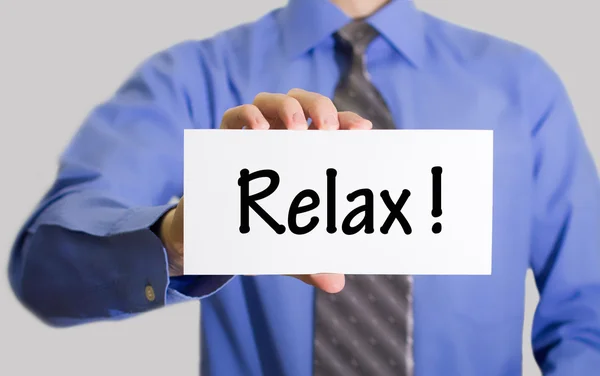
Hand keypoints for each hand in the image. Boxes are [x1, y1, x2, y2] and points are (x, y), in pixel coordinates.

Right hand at [160, 89, 371, 292]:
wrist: (212, 234)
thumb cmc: (259, 232)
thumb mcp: (287, 249)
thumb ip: (311, 263)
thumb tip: (336, 284)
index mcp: (306, 154)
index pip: (333, 127)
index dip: (348, 122)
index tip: (362, 130)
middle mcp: (281, 139)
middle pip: (305, 103)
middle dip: (321, 107)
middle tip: (328, 129)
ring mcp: (253, 136)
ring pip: (271, 100)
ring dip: (288, 106)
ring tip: (297, 129)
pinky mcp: (225, 140)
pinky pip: (234, 116)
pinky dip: (247, 116)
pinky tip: (259, 132)